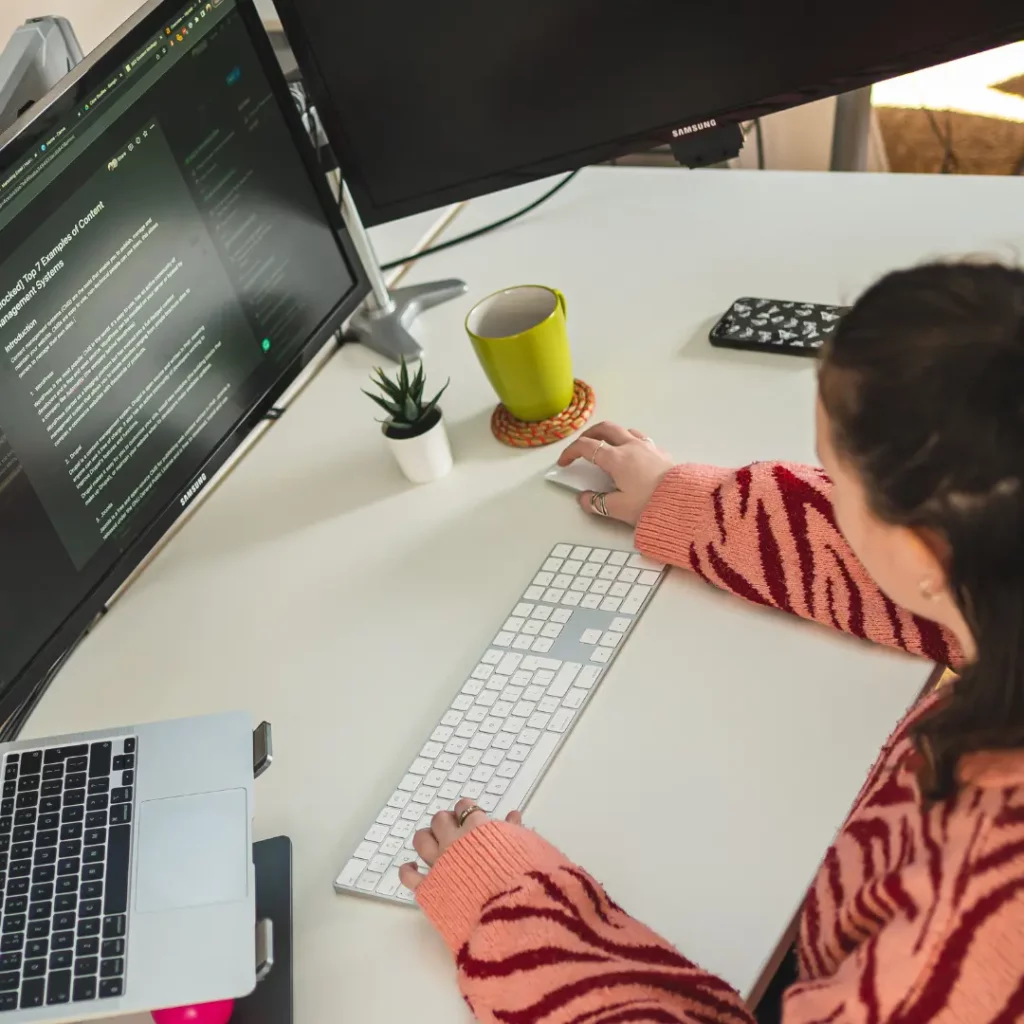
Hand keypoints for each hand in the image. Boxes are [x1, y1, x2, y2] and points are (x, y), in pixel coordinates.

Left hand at [398, 799, 522, 892]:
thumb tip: (513, 816)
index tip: (469, 815)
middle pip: (440, 820)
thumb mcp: (526, 848)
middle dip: (446, 821)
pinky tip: (412, 868)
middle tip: (452, 829)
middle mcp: (454, 841)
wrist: (510, 913)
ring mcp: (438, 864)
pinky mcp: (429, 888)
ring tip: (432, 842)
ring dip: (426, 838)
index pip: (465, 808)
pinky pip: (408, 875)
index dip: (466, 810)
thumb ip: (515, 831)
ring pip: (421, 840)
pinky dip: (408, 870)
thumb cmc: (524, 878)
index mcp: (477, 828)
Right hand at [558, 421, 673, 525]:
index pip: (586, 447)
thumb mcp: (618, 509)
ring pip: (625, 430)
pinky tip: (633, 455)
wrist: (685, 501)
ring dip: (611, 435)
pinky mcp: (662, 452)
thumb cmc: (650, 504)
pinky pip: (642, 439)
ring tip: (607, 447)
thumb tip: (583, 498)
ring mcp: (648, 447)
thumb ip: (597, 503)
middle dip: (589, 434)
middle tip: (582, 446)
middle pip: (605, 428)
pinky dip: (630, 442)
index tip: (563, 463)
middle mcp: (630, 446)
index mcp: (616, 458)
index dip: (570, 452)